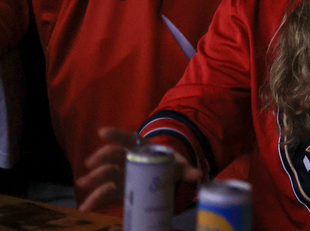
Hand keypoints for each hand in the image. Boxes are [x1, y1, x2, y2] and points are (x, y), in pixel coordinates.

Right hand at [76, 127, 201, 211]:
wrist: (164, 176)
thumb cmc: (168, 165)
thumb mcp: (178, 166)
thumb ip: (187, 170)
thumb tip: (198, 174)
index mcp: (141, 147)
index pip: (128, 138)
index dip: (115, 134)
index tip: (102, 132)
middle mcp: (126, 158)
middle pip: (112, 156)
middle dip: (101, 159)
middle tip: (90, 164)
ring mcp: (120, 173)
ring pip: (105, 174)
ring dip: (93, 178)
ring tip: (83, 183)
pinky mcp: (116, 189)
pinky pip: (103, 193)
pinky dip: (94, 199)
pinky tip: (85, 206)